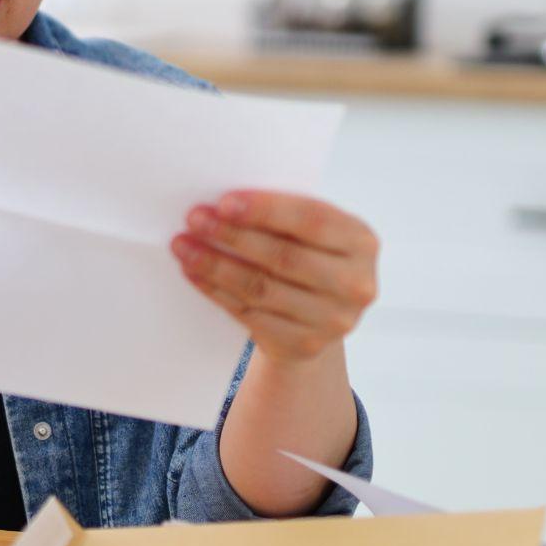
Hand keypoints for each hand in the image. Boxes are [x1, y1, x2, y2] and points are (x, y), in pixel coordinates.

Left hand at [170, 191, 378, 366]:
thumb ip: (285, 217)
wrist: (318, 318)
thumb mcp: (313, 234)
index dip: (266, 210)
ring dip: (215, 264)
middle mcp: (356, 284)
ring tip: (183, 246)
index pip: (312, 221)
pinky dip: (216, 291)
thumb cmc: (308, 256)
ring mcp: (332, 320)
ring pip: (261, 287)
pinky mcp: (303, 344)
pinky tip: (194, 273)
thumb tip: (223, 203)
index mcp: (362, 243)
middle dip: (233, 236)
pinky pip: (249, 314)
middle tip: (195, 219)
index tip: (224, 201)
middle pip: (283, 257)